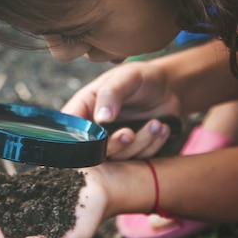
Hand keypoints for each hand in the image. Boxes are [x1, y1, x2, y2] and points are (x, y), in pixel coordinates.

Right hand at [63, 60, 180, 158]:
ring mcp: (113, 143)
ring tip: (156, 124)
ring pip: (119, 158)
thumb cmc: (140, 78)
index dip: (78, 139)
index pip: (70, 130)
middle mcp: (94, 129)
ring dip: (140, 143)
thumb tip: (101, 119)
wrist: (167, 88)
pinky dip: (152, 146)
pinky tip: (162, 129)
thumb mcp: (125, 77)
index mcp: (84, 109)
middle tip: (129, 134)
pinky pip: (139, 159)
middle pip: (93, 150)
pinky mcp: (132, 151)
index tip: (98, 138)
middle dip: (114, 144)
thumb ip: (111, 94)